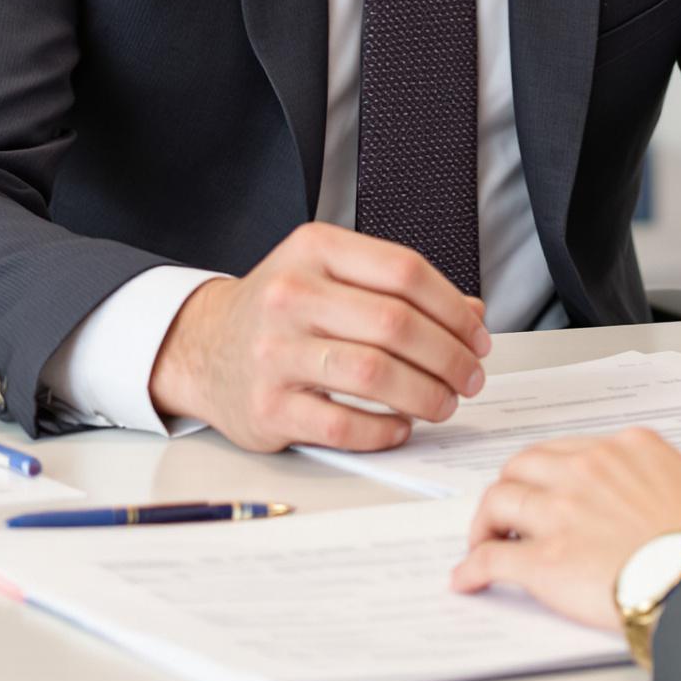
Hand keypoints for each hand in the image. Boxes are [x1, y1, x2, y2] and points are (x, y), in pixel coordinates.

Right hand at [147, 222, 491, 453]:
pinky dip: (384, 430)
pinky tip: (400, 426)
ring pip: (374, 374)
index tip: (477, 336)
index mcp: (315, 250)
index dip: (453, 309)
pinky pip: (343, 425)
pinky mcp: (267, 407)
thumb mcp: (333, 276)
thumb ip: (399, 290)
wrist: (204, 347)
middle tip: (471, 376)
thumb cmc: (284, 310)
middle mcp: (291, 295)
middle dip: (449, 356)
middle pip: (396, 324)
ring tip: (445, 402)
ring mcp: (275, 352)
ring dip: (426, 394)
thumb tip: (472, 317)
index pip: (405, 271)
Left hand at [450, 429, 680, 631]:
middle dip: (512, 488)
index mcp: (628, 447)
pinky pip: (491, 557)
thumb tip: (654, 507)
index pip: (570, 449)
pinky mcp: (544, 560)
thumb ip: (660, 485)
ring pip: (499, 500)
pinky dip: (473, 567)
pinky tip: (468, 579)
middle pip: (524, 465)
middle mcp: (589, 468)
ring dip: (485, 523)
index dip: (551, 473)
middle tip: (509, 513)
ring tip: (483, 542)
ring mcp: (562, 511)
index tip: (547, 490)